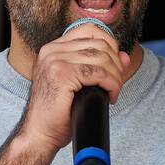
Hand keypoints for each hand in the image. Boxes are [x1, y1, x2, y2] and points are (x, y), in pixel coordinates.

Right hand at [15, 22, 129, 158]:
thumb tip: (124, 56)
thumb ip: (100, 66)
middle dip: (115, 64)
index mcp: (53, 49)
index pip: (89, 30)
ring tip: (112, 92)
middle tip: (115, 84)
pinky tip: (109, 96)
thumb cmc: (58, 113)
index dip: (109, 43)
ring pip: (101, 58)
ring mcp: (55, 61)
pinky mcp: (61, 74)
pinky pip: (98, 72)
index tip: (114, 65)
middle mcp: (52, 50)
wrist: (40, 134)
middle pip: (99, 43)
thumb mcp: (81, 84)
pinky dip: (111, 84)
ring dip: (115, 76)